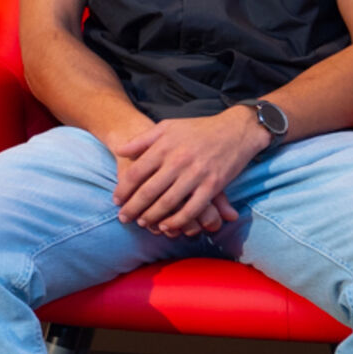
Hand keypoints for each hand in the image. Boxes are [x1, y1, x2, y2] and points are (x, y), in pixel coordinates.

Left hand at [111, 109, 262, 236]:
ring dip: (152, 216)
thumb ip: (142, 140)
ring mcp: (196, 174)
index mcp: (164, 146)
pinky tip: (167, 226)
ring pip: (169, 202)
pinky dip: (178, 220)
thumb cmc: (198, 129)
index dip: (124, 188)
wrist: (236, 130)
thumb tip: (119, 149)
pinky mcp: (213, 185)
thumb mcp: (167, 127)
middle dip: (133, 207)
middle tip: (123, 218)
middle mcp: (178, 161)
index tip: (116, 200)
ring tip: (142, 223)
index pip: (137, 172)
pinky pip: (193, 208)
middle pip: (149, 190)